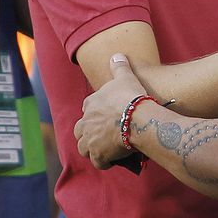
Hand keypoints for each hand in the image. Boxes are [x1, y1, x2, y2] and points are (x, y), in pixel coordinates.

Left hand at [74, 54, 151, 168]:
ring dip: (91, 149)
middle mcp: (86, 122)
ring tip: (103, 150)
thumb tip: (117, 55)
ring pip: (83, 148)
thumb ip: (119, 67)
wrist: (138, 118)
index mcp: (90, 104)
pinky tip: (111, 161)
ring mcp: (90, 139)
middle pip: (79, 130)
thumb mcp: (125, 77)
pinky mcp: (98, 154)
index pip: (86, 109)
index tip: (104, 117)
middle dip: (87, 134)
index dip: (94, 114)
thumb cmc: (131, 97)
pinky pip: (97, 162)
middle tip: (101, 136)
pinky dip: (103, 162)